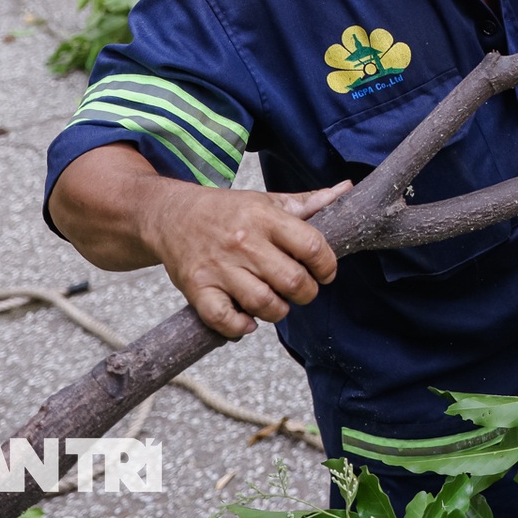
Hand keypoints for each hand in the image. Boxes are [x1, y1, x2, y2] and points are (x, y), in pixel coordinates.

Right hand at [147, 180, 351, 338]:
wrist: (170, 215)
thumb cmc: (227, 210)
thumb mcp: (268, 200)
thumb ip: (308, 202)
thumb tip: (346, 190)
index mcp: (265, 218)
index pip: (312, 246)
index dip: (327, 265)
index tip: (326, 272)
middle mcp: (243, 242)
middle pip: (292, 281)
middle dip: (307, 293)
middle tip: (303, 290)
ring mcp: (219, 267)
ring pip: (263, 303)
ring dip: (278, 311)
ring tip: (277, 303)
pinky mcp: (197, 288)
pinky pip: (223, 319)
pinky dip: (240, 328)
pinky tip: (248, 320)